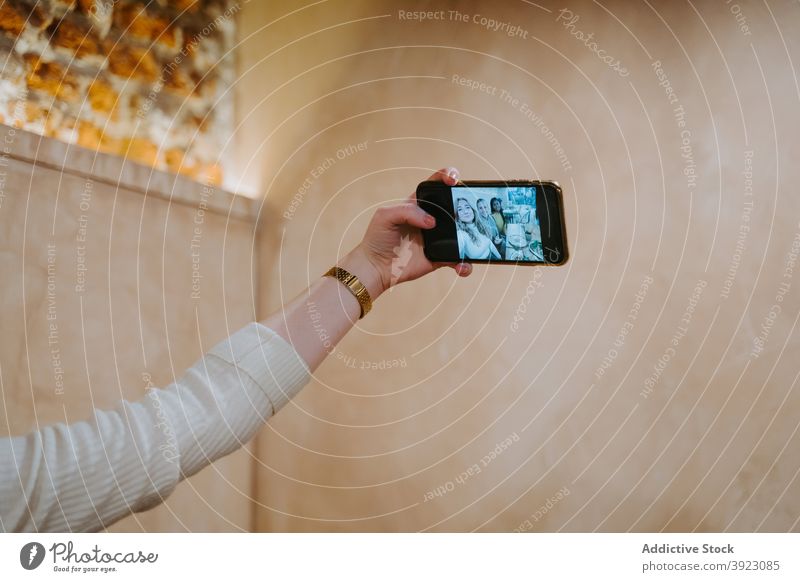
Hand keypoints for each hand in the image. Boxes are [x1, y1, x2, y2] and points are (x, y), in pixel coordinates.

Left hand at [340, 167, 471, 298]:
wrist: (376, 267)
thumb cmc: (377, 238)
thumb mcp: (385, 215)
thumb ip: (407, 210)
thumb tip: (432, 222)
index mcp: (419, 203)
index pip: (437, 185)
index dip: (448, 177)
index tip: (453, 180)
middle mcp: (432, 218)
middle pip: (456, 206)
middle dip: (468, 204)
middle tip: (471, 209)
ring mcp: (439, 238)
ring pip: (463, 233)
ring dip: (472, 235)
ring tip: (473, 240)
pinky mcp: (441, 257)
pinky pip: (458, 259)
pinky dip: (464, 263)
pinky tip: (462, 266)